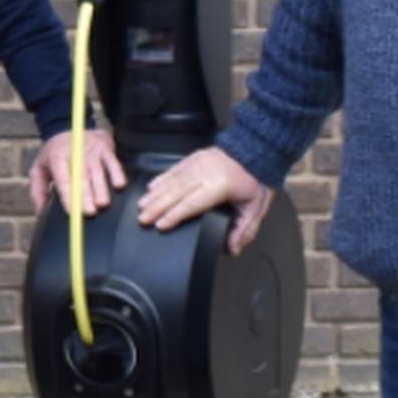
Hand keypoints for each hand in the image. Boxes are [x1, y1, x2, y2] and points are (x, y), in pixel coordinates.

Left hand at [29, 128, 127, 214]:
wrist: (69, 127)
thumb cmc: (55, 154)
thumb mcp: (39, 168)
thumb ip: (38, 191)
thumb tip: (40, 213)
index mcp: (56, 158)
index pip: (62, 179)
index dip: (67, 195)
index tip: (72, 212)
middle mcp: (75, 153)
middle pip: (81, 177)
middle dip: (86, 195)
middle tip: (89, 212)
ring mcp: (92, 151)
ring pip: (98, 172)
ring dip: (101, 189)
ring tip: (102, 204)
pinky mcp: (106, 151)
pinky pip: (114, 164)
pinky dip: (117, 175)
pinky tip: (119, 187)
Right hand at [137, 145, 274, 254]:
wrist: (255, 149)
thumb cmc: (256, 178)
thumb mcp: (256, 207)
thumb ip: (244, 228)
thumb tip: (233, 247)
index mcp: (220, 186)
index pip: (191, 203)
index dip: (174, 215)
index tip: (161, 225)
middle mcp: (204, 173)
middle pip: (175, 193)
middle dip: (156, 207)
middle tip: (142, 219)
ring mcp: (197, 164)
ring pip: (171, 181)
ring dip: (154, 195)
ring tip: (141, 206)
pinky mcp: (193, 158)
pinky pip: (173, 170)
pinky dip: (160, 180)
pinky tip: (151, 188)